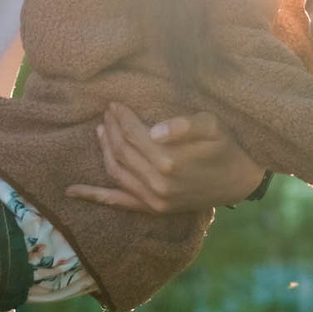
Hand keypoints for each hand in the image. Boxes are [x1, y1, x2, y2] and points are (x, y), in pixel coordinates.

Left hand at [69, 103, 266, 211]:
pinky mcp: (154, 209)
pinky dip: (95, 196)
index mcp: (170, 161)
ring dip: (105, 149)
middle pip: (122, 151)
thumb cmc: (227, 146)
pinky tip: (72, 191)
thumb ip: (185, 125)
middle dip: (111, 128)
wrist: (240, 180)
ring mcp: (154, 199)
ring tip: (100, 130)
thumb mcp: (213, 126)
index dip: (122, 117)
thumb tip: (155, 130)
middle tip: (106, 111)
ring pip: (117, 172)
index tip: (114, 103)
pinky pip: (119, 202)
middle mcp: (158, 184)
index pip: (134, 134)